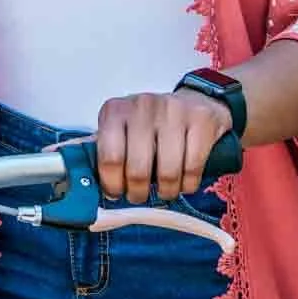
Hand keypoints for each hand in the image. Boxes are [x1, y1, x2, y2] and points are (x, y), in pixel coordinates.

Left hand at [94, 90, 234, 204]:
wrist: (194, 102)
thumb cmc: (153, 123)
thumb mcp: (123, 131)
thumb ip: (109, 154)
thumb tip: (97, 189)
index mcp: (116, 111)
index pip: (109, 158)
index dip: (113, 184)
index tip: (117, 193)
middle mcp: (143, 106)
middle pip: (137, 170)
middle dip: (138, 193)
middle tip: (139, 196)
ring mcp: (173, 111)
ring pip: (167, 172)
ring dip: (165, 191)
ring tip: (164, 191)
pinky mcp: (201, 120)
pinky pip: (192, 168)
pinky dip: (188, 184)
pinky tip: (183, 182)